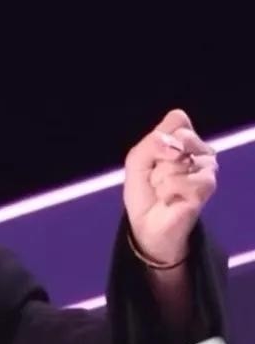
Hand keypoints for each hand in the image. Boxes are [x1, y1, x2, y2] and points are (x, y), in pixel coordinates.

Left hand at [123, 109, 217, 264]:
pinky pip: (181, 180)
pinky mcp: (207, 187)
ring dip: (160, 178)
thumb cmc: (143, 190)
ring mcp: (206, 168)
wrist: (146, 223)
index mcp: (183, 139)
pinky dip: (167, 190)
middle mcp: (199, 150)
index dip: (159, 137)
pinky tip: (169, 199)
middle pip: (181, 135)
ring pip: (178, 160)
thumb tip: (177, 149)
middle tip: (156, 175)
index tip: (152, 155)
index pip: (178, 119)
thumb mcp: (137, 159)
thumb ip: (152, 143)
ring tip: (163, 189)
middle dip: (157, 158)